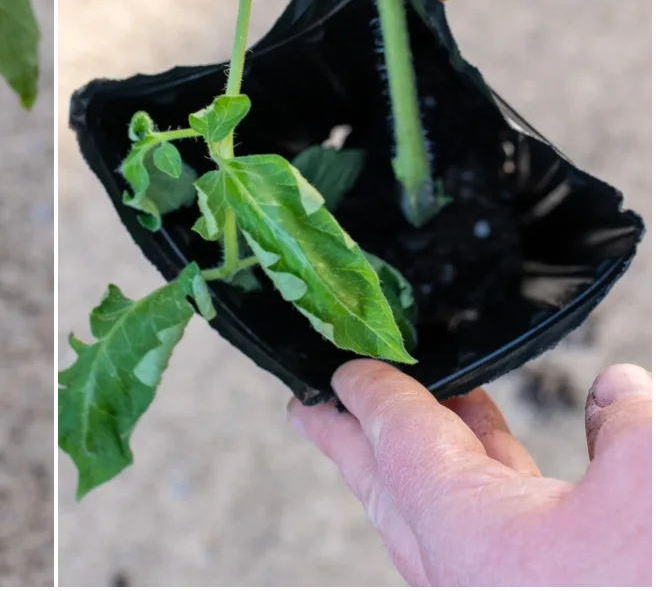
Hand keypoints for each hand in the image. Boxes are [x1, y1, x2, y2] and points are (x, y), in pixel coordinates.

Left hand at [289, 360, 651, 585]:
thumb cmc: (633, 585)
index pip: (394, 435)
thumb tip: (619, 391)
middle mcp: (454, 564)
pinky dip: (479, 483)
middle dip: (346, 436)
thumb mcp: (649, 492)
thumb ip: (630, 429)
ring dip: (417, 454)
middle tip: (312, 406)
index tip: (346, 365)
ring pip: (428, 507)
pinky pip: (479, 529)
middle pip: (382, 479)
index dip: (371, 388)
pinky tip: (502, 460)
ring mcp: (480, 588)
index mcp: (461, 526)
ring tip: (411, 411)